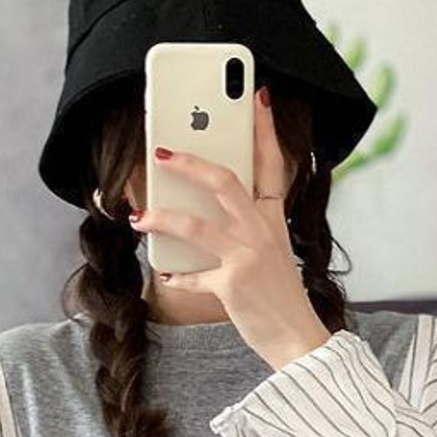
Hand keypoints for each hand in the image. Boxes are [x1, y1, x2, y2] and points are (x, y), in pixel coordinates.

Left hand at [130, 87, 331, 371]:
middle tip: (162, 152)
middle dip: (190, 162)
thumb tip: (200, 215)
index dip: (265, 130)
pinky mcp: (232, 285)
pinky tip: (163, 273)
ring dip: (163, 217)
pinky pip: (193, 276)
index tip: (257, 96)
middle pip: (225, 181)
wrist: (298, 341)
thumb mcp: (271, 255)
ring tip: (139, 215)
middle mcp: (263, 232)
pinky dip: (176, 276)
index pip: (273, 165)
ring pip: (197, 225)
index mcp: (275, 220)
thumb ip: (245, 231)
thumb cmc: (280, 298)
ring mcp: (247, 257)